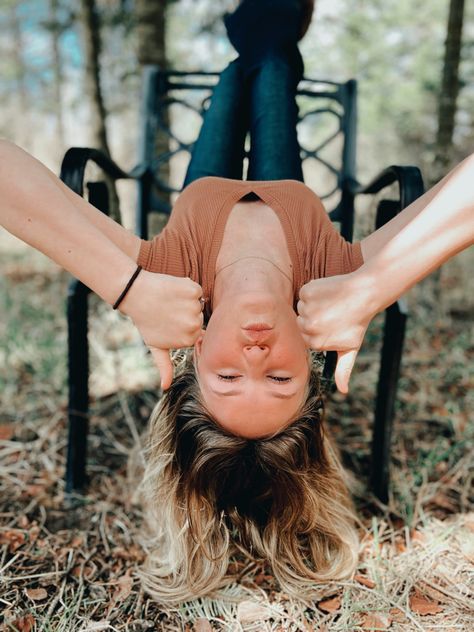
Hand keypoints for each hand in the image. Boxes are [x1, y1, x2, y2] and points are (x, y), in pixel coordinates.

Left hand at [120, 270, 203, 388]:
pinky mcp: (192, 290)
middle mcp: (194, 325)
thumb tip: (165, 387)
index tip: (169, 322)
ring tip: (169, 302)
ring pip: (198, 303)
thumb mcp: (156, 346)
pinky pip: (196, 290)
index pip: (196, 331)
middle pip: (198, 317)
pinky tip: (172, 291)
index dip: (183, 326)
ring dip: (186, 301)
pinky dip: (187, 288)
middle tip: (168, 312)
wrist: (134, 295)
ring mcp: (194, 307)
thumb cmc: (145, 322)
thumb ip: (165, 366)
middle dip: (186, 314)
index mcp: (188, 340)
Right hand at [296, 273, 374, 392]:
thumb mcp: (350, 349)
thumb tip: (344, 391)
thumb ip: (343, 370)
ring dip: (313, 305)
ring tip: (331, 304)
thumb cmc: (358, 323)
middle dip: (314, 318)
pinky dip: (313, 291)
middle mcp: (309, 326)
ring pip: (302, 307)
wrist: (366, 295)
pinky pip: (304, 293)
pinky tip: (328, 293)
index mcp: (316, 342)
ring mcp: (308, 308)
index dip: (319, 330)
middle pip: (302, 322)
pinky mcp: (308, 291)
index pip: (307, 336)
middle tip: (332, 314)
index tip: (333, 325)